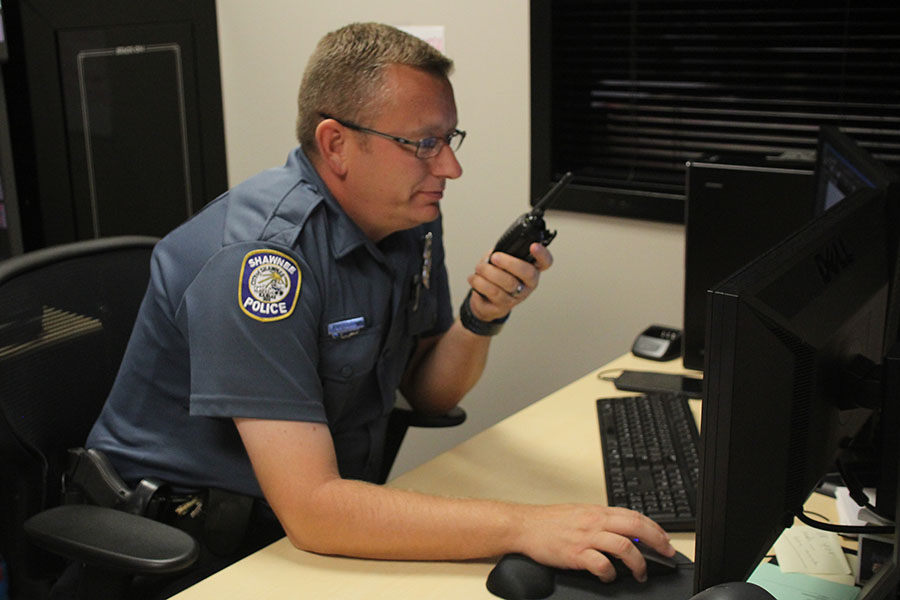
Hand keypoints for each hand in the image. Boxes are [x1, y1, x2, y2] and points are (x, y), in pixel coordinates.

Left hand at [466, 242, 553, 320]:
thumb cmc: (496, 276)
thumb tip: (496, 249)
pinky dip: (480, 283)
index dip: (542, 254)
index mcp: (531, 269)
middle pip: (527, 273)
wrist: (484, 301)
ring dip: (489, 272)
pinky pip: (493, 293)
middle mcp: (528, 284)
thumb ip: (503, 252)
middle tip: (494, 257)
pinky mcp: (503, 307)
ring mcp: (517, 297)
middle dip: (509, 262)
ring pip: (508, 283)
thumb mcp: (501, 260)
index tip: (533, 246)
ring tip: (479, 268)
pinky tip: (474, 278)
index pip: (545, 262)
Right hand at [515, 504, 674, 583]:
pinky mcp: (575, 553)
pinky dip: (610, 573)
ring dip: (638, 562)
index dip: (655, 527)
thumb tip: (621, 529)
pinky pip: (601, 564)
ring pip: (624, 546)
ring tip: (640, 573)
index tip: (665, 539)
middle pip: (635, 527)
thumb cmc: (549, 522)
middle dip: (657, 541)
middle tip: (666, 553)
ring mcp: (586, 537)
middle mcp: (595, 522)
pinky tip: (609, 577)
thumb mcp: (580, 513)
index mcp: (597, 511)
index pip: (634, 515)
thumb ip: (601, 520)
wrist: (525, 526)